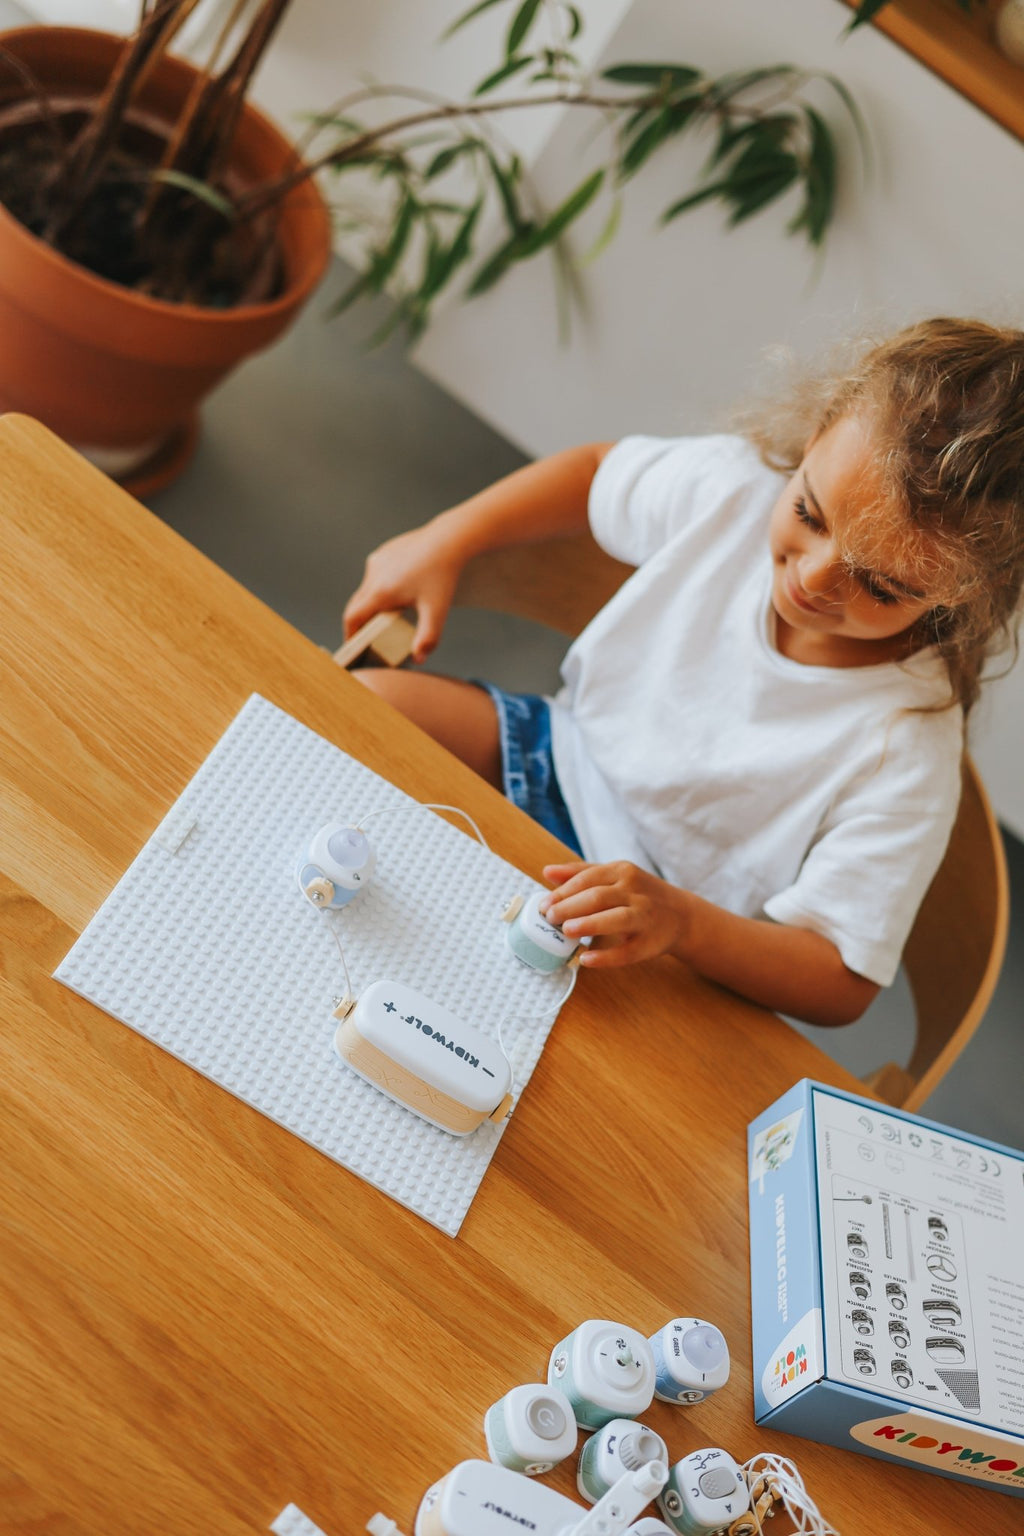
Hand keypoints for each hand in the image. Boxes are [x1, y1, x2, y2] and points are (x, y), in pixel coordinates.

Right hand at [343, 521, 463, 663]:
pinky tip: (399, 590)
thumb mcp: (436, 610)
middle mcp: (374, 574)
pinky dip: (382, 586)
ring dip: (372, 603)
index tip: (354, 646)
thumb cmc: (443, 574)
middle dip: (361, 622)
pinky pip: (376, 574)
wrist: (449, 539)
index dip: (351, 634)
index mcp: (380, 592)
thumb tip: (419, 659)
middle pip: (357, 604)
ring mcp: (377, 560)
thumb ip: (428, 638)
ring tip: (388, 614)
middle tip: (370, 636)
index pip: (353, 618)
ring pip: (367, 588)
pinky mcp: (385, 551)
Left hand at [540, 860, 691, 967]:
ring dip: (589, 924)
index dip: (563, 892)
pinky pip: (627, 951)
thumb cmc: (639, 895)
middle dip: (570, 907)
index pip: (588, 878)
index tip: (544, 904)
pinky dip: (605, 957)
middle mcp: (636, 892)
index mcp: (623, 872)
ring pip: (616, 919)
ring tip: (566, 931)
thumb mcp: (614, 876)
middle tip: (550, 918)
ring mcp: (645, 917)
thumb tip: (547, 872)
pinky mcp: (650, 944)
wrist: (681, 916)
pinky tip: (586, 959)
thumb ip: (580, 873)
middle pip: (598, 897)